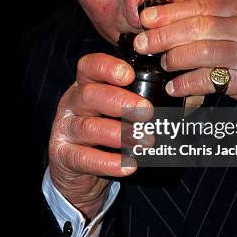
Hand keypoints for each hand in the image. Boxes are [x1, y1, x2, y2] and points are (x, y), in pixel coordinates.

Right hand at [48, 53, 152, 218]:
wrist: (76, 170)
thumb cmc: (103, 132)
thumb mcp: (114, 109)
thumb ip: (133, 97)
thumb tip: (173, 92)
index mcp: (85, 85)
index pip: (89, 66)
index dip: (107, 67)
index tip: (130, 75)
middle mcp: (72, 103)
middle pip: (90, 94)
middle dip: (120, 101)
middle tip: (146, 112)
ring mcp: (65, 129)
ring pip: (89, 127)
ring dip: (119, 134)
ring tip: (145, 141)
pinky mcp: (63, 155)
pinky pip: (83, 158)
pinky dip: (108, 162)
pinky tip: (128, 166)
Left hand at [134, 0, 236, 107]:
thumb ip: (221, 25)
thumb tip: (179, 29)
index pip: (199, 6)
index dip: (168, 12)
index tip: (145, 18)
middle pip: (195, 25)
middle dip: (162, 34)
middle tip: (141, 43)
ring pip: (199, 49)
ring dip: (174, 58)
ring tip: (162, 64)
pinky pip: (208, 78)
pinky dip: (187, 84)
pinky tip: (175, 87)